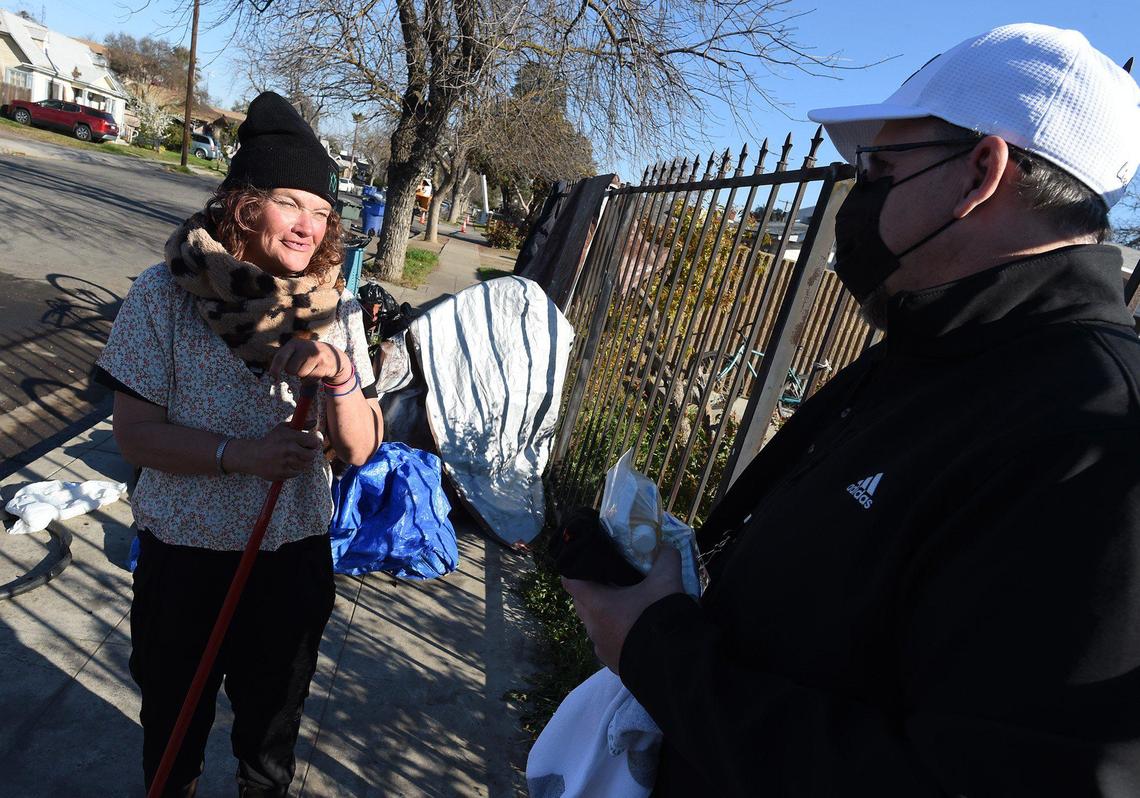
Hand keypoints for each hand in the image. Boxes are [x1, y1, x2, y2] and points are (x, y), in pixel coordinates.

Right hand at [226, 423, 322, 480]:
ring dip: (302, 462)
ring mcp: (285, 462)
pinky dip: (295, 469)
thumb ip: (301, 425)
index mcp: (291, 436)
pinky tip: (288, 464)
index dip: (314, 443)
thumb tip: (314, 421)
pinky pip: (297, 473)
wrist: (252, 455)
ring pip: (306, 465)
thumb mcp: (283, 428)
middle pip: (312, 455)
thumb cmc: (271, 440)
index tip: (310, 443)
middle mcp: (289, 449)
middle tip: (304, 451)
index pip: (314, 442)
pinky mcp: (282, 473)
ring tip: (294, 457)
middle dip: (309, 453)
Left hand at [268, 339, 352, 384]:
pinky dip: (311, 379)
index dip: (275, 369)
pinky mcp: (323, 364)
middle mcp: (305, 347)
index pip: (280, 357)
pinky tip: (316, 371)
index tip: (273, 377)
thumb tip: (272, 376)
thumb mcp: (297, 351)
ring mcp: (315, 355)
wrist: (333, 356)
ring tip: (310, 368)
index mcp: (294, 343)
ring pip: (300, 374)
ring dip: (304, 375)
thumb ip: (284, 358)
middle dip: (294, 371)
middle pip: (290, 369)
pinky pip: (310, 378)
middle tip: (302, 366)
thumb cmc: (309, 355)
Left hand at [561, 546, 683, 674]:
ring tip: (629, 605)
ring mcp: (602, 649)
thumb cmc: (660, 617)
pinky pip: (609, 643)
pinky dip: (617, 634)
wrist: (673, 664)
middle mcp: (593, 627)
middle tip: (614, 579)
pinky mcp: (614, 664)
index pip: (570, 582)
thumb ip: (665, 559)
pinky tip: (636, 629)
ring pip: (596, 624)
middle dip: (594, 590)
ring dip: (607, 614)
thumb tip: (667, 546)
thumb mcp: (666, 582)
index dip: (575, 569)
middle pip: (582, 603)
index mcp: (596, 604)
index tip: (587, 562)